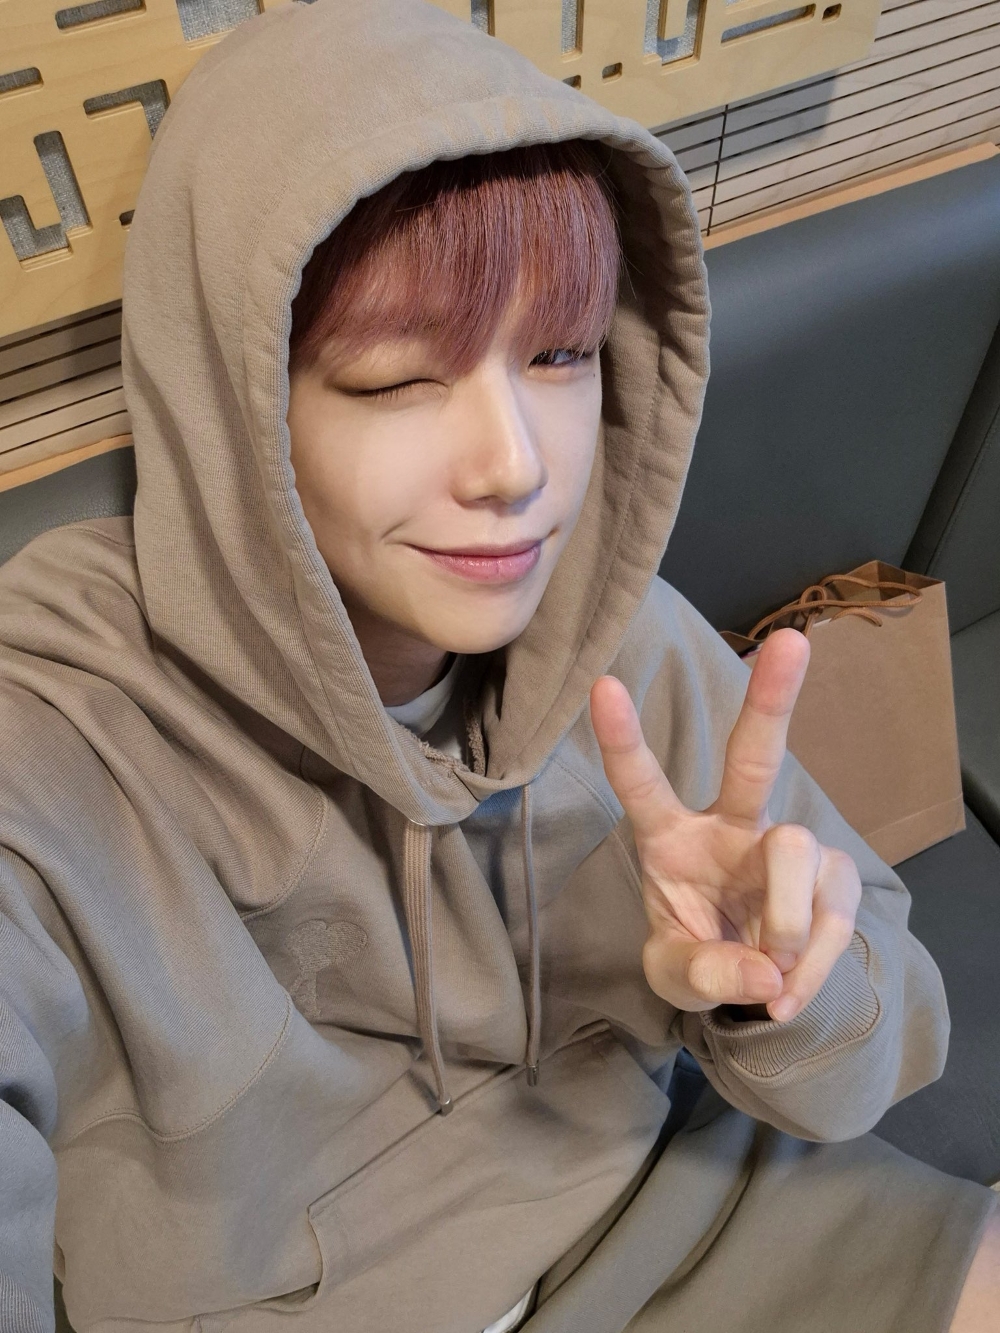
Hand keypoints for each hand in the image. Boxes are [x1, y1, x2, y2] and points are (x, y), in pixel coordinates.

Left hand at [590, 629, 861, 1022]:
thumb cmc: (698, 958)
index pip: (641, 784)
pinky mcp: (834, 873)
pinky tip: (793, 985)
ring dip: (787, 925)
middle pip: (753, 757)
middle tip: (792, 641)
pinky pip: (833, 911)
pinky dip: (816, 961)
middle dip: (772, 699)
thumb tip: (767, 972)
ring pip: (796, 850)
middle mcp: (729, 824)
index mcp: (669, 838)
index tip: (601, 685)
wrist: (751, 988)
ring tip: (771, 975)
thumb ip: (706, 974)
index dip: (623, 739)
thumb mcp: (674, 977)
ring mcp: (787, 844)